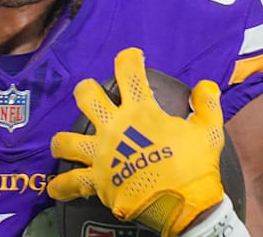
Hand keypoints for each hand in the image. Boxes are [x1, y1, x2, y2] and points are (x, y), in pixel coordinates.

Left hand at [48, 47, 225, 236]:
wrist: (183, 206)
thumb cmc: (195, 167)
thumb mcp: (209, 131)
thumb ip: (207, 105)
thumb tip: (206, 86)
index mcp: (140, 112)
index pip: (129, 72)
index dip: (129, 59)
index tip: (131, 56)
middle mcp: (114, 128)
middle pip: (86, 96)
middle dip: (86, 90)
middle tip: (91, 93)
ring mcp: (101, 154)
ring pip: (66, 140)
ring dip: (62, 140)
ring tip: (64, 142)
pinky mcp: (97, 181)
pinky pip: (71, 183)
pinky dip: (61, 186)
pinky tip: (54, 188)